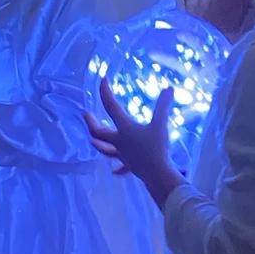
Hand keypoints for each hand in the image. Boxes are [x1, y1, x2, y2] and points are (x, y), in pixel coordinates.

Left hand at [85, 78, 183, 209]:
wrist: (157, 173)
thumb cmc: (156, 148)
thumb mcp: (160, 124)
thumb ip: (163, 106)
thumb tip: (168, 88)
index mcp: (124, 128)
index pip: (111, 106)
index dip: (105, 92)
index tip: (103, 80)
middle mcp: (119, 141)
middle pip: (99, 132)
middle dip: (91, 122)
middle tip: (86, 114)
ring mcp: (123, 154)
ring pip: (105, 150)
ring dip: (98, 145)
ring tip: (92, 141)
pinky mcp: (130, 165)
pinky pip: (122, 167)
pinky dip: (118, 168)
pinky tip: (114, 171)